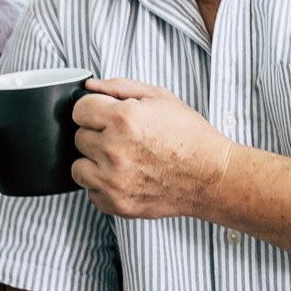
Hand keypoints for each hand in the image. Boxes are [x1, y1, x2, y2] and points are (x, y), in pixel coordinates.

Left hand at [72, 78, 232, 219]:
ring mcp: (114, 180)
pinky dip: (103, 185)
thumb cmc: (191, 137)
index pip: (79, 109)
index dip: (93, 109)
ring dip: (94, 161)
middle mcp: (114, 150)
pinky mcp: (117, 203)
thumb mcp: (160, 97)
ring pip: (77, 167)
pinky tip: (124, 177)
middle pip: (78, 137)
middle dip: (96, 134)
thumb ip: (119, 87)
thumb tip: (90, 87)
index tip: (104, 115)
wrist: (213, 176)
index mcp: (124, 119)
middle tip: (122, 138)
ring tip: (119, 158)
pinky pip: (91, 191)